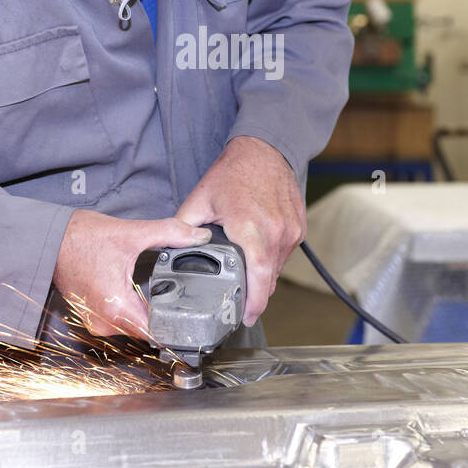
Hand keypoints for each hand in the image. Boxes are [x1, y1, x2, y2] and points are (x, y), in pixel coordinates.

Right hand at [52, 210, 211, 338]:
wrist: (48, 238)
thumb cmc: (79, 238)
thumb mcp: (132, 233)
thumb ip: (170, 233)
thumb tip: (198, 236)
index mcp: (116, 307)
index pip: (156, 333)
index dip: (176, 327)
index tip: (192, 321)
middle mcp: (104, 321)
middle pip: (147, 329)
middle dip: (164, 314)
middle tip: (181, 296)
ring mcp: (96, 320)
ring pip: (133, 325)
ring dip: (147, 311)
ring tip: (158, 290)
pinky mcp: (91, 314)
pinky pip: (120, 319)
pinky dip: (132, 307)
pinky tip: (137, 290)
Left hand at [176, 135, 304, 326]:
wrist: (264, 150)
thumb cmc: (233, 173)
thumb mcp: (200, 198)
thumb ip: (183, 227)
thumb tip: (169, 249)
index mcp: (249, 227)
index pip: (258, 274)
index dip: (255, 301)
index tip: (247, 317)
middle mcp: (275, 231)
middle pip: (269, 278)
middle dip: (257, 296)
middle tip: (242, 308)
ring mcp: (290, 229)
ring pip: (279, 268)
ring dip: (265, 278)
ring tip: (248, 282)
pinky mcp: (298, 227)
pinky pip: (286, 254)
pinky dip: (274, 261)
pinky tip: (260, 257)